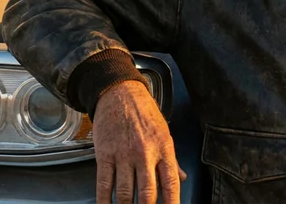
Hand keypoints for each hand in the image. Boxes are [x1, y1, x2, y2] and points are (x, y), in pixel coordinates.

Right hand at [93, 80, 186, 203]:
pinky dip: (104, 201)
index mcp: (164, 149)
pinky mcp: (105, 154)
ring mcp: (123, 155)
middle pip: (147, 194)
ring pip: (125, 193)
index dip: (171, 203)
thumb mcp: (164, 132)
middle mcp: (145, 154)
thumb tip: (181, 179)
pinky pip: (104, 184)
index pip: (171, 183)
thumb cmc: (144, 112)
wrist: (120, 93)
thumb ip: (172, 160)